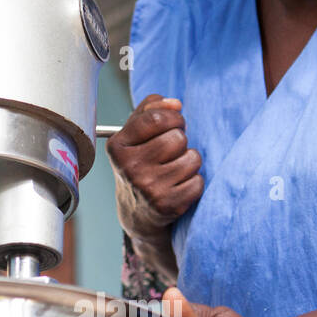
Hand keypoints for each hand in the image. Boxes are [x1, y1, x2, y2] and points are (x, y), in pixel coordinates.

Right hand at [106, 94, 203, 226]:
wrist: (137, 211)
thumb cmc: (140, 163)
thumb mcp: (135, 134)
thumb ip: (150, 109)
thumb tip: (175, 104)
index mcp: (118, 146)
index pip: (156, 119)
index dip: (174, 117)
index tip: (175, 123)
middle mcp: (130, 168)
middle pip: (178, 138)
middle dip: (181, 141)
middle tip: (171, 152)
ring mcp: (148, 188)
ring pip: (192, 158)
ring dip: (190, 161)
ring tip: (175, 169)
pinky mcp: (166, 205)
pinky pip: (198, 182)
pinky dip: (194, 182)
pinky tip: (178, 186)